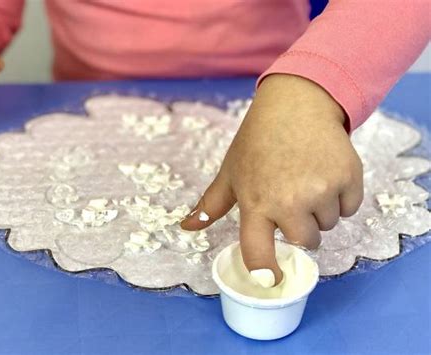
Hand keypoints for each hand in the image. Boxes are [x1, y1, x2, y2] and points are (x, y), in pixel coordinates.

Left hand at [181, 74, 362, 283]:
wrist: (295, 104)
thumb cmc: (256, 141)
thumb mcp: (230, 172)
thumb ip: (210, 205)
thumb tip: (186, 227)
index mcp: (256, 203)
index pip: (259, 254)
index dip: (265, 273)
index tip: (271, 279)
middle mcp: (289, 202)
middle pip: (305, 242)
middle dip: (300, 227)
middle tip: (292, 197)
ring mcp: (321, 190)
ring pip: (328, 225)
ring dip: (321, 210)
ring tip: (308, 179)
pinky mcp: (348, 178)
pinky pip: (349, 208)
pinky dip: (342, 196)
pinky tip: (326, 173)